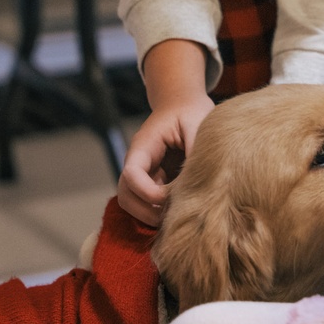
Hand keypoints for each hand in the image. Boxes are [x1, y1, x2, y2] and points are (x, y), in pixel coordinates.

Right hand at [118, 39, 211, 226]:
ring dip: (149, 215)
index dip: (146, 191)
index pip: (131, 174)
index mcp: (144, 146)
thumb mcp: (197, 123)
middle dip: (144, 211)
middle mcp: (139, 162)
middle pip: (125, 194)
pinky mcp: (155, 180)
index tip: (167, 197)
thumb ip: (195, 150)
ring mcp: (145, 173)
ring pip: (133, 202)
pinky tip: (179, 212)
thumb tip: (198, 179)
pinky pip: (148, 202)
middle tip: (172, 218)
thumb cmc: (190, 111)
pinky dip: (159, 211)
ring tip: (176, 218)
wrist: (184, 105)